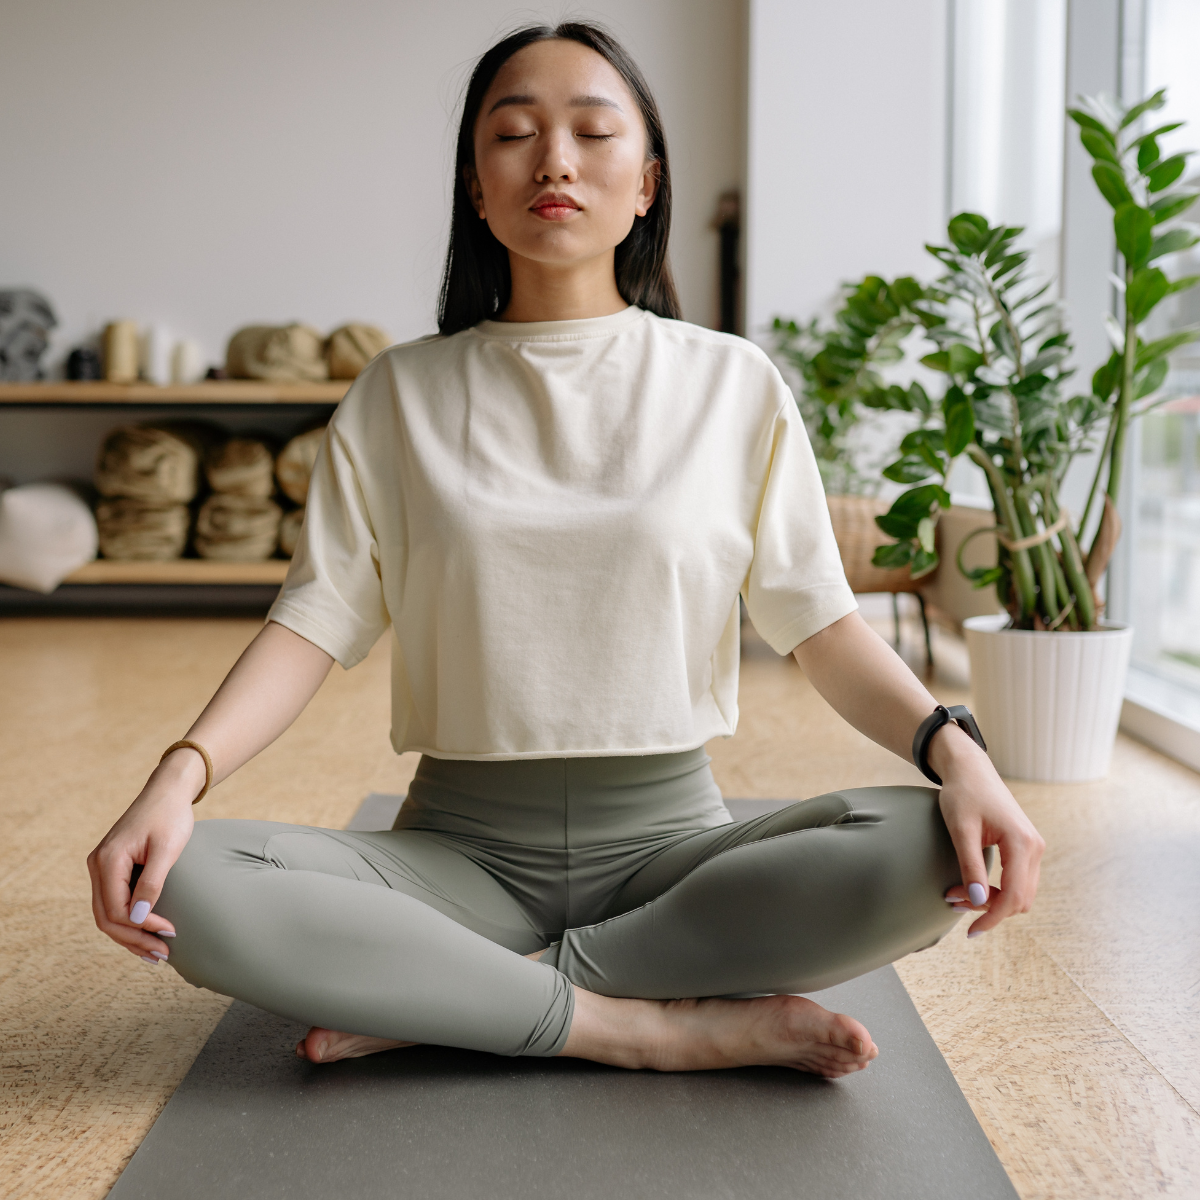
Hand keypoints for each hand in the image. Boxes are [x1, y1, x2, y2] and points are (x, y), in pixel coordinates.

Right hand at [86, 748, 202, 963]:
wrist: (168, 791)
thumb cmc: (171, 816)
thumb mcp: (167, 849)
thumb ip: (153, 883)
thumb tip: (138, 919)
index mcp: (107, 860)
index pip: (115, 909)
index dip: (140, 928)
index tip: (169, 933)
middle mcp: (98, 866)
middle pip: (106, 917)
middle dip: (134, 939)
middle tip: (162, 955)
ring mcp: (103, 868)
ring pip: (108, 914)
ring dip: (131, 936)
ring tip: (156, 954)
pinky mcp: (114, 869)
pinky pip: (115, 902)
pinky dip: (129, 921)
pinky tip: (147, 934)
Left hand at [930, 724, 1044, 936]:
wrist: (970, 769)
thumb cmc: (962, 794)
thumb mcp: (961, 830)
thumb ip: (971, 866)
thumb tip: (978, 902)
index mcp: (1022, 843)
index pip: (1013, 896)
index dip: (992, 918)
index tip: (971, 932)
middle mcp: (1034, 847)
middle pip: (1019, 899)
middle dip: (987, 908)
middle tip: (951, 900)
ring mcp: (1032, 847)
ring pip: (1020, 893)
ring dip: (992, 900)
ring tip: (956, 894)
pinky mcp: (1025, 847)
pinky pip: (1018, 880)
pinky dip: (997, 889)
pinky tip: (971, 886)